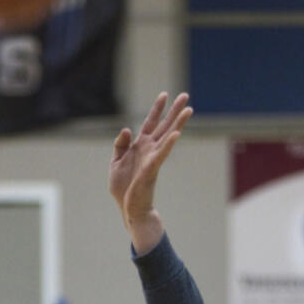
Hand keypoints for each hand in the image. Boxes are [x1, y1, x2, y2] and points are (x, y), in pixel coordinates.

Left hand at [109, 91, 191, 253]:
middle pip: (164, 126)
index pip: (150, 123)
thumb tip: (127, 130)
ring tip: (189, 110)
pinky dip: (168, 144)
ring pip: (167, 137)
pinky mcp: (151, 169)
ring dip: (178, 123)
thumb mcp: (115, 162)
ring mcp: (152, 158)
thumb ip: (120, 145)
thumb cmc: (124, 187)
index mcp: (140, 146)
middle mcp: (149, 149)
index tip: (164, 94)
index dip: (157, 109)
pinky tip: (175, 134)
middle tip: (185, 95)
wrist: (129, 208)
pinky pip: (161, 154)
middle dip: (174, 110)